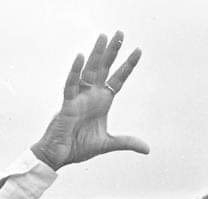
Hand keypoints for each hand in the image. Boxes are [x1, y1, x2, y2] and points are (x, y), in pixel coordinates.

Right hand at [31, 31, 148, 169]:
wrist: (60, 156)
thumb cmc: (79, 147)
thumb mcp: (107, 144)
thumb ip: (126, 142)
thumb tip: (147, 149)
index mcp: (102, 102)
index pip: (117, 80)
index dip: (127, 66)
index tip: (138, 51)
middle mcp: (91, 96)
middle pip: (104, 69)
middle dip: (112, 52)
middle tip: (120, 32)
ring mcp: (79, 98)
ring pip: (88, 71)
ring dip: (96, 54)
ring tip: (103, 37)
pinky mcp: (67, 105)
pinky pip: (71, 85)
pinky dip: (75, 72)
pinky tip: (81, 57)